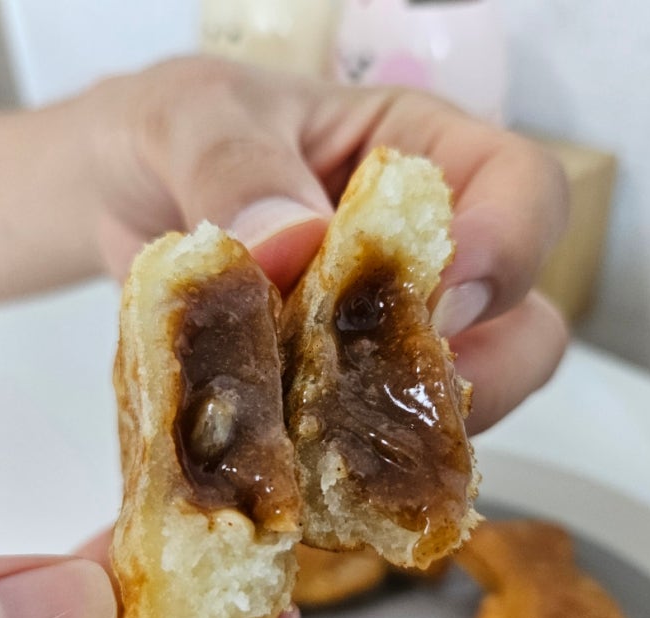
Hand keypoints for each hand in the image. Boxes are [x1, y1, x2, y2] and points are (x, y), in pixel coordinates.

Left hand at [0, 56, 567, 433]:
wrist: (126, 194)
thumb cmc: (180, 134)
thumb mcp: (199, 119)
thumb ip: (241, 168)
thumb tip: (294, 244)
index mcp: (422, 158)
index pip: (524, 193)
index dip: (509, 247)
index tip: (435, 291)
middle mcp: (426, 256)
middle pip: (523, 325)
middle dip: (478, 369)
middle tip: (386, 384)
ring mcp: (390, 333)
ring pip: (464, 404)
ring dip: (411, 433)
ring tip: (327, 438)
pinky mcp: (342, 392)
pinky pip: (378, 445)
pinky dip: (346, 466)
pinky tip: (290, 466)